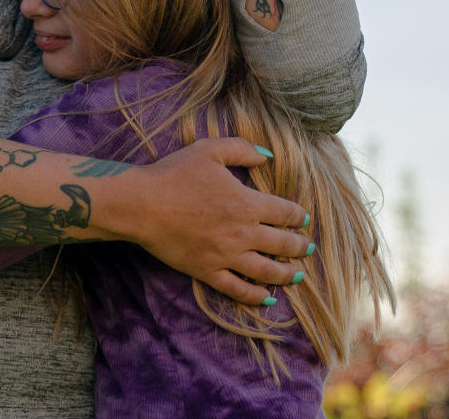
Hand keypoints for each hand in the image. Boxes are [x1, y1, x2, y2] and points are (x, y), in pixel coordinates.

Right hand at [121, 137, 310, 305]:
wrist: (141, 204)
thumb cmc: (173, 174)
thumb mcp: (209, 150)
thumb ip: (242, 149)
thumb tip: (268, 156)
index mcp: (247, 203)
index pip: (285, 212)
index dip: (298, 216)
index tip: (303, 218)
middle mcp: (242, 233)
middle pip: (282, 244)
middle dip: (299, 246)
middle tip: (307, 248)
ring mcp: (225, 255)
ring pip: (265, 271)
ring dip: (285, 274)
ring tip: (296, 276)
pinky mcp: (206, 271)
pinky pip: (236, 289)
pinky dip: (254, 296)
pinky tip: (266, 299)